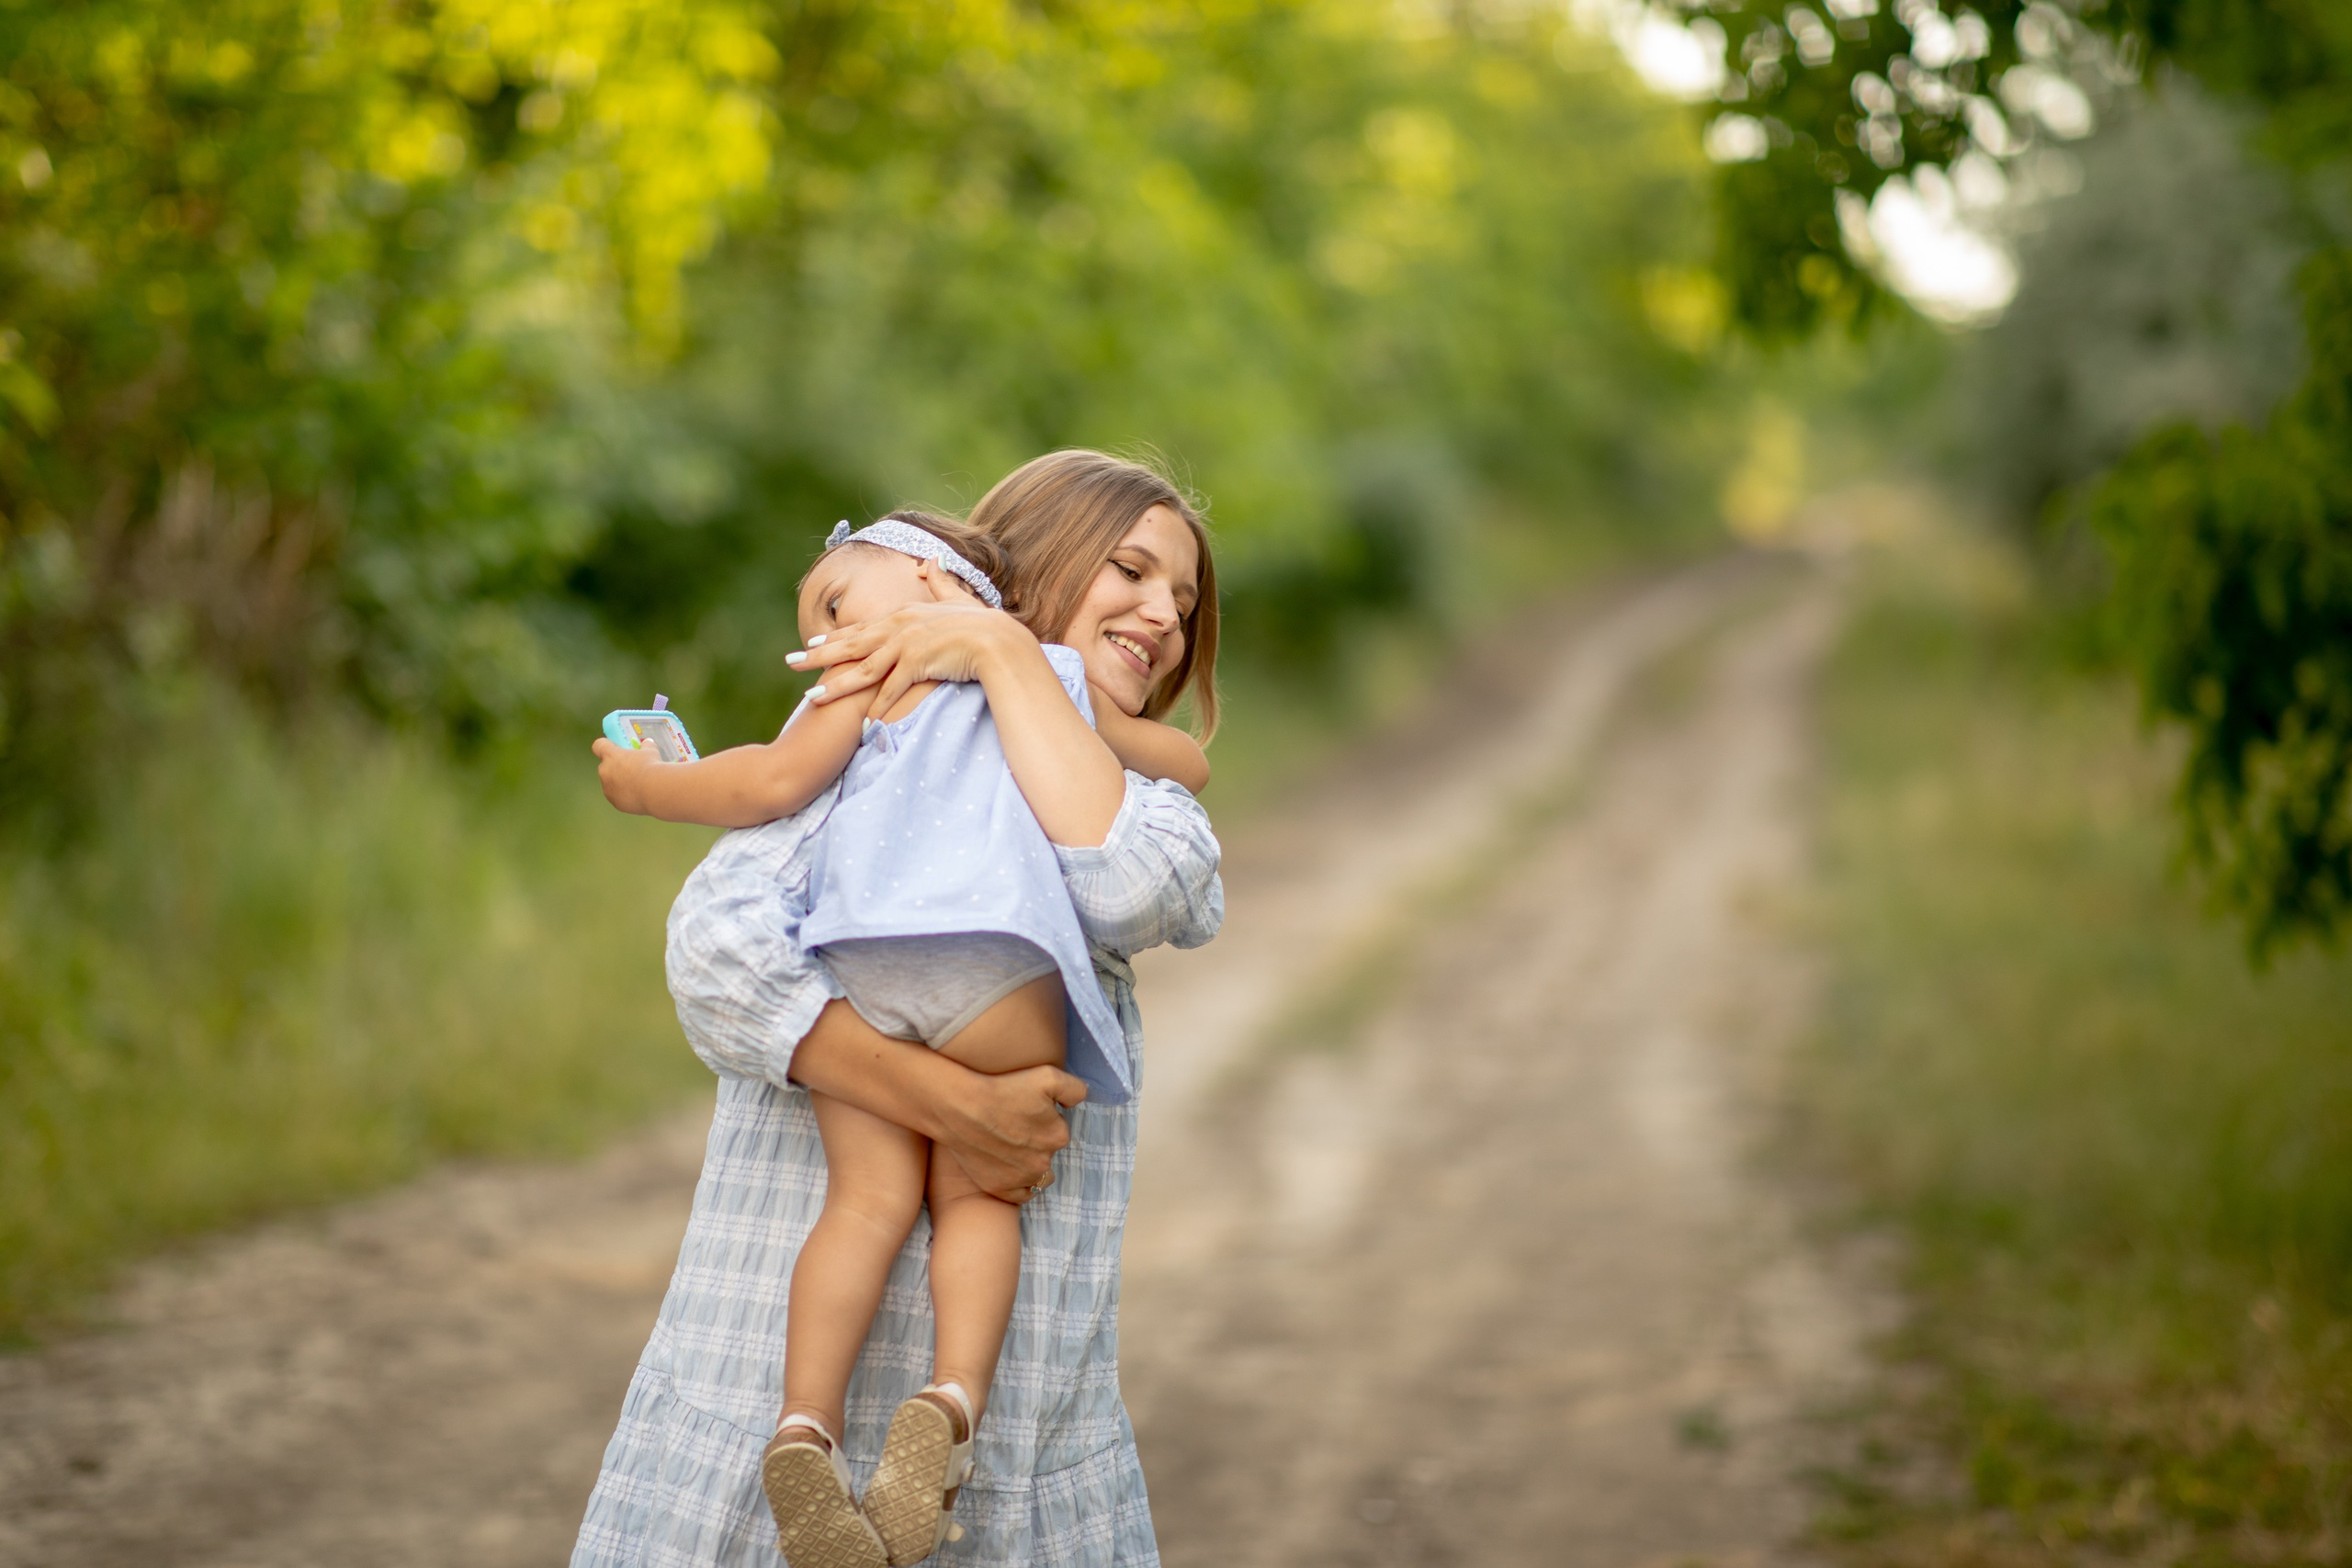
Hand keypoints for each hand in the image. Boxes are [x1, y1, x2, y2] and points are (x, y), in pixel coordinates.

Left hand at [592, 736, 654, 813]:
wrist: (655, 790)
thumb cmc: (651, 767)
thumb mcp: (651, 752)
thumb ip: (646, 746)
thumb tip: (648, 743)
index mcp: (611, 755)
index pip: (598, 746)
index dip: (605, 746)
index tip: (614, 748)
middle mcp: (604, 770)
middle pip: (605, 766)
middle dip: (616, 767)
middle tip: (632, 768)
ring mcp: (607, 788)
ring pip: (610, 783)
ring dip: (620, 782)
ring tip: (638, 784)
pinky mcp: (614, 801)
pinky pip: (617, 796)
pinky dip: (625, 795)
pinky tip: (639, 794)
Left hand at [787, 601, 1033, 719]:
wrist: (1001, 641)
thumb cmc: (983, 623)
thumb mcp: (956, 599)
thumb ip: (939, 582)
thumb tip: (929, 560)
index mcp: (905, 615)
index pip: (862, 627)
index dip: (835, 636)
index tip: (812, 643)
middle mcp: (900, 628)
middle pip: (852, 645)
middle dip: (819, 656)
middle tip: (790, 663)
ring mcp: (908, 646)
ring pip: (864, 669)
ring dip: (836, 685)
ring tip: (811, 698)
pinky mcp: (918, 664)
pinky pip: (891, 690)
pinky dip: (876, 707)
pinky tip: (861, 722)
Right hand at [933, 1064, 1089, 1202]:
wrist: (959, 1107)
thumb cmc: (1003, 1088)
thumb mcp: (1048, 1076)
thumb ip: (1075, 1090)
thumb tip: (1078, 1102)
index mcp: (1058, 1136)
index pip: (1058, 1129)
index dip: (1044, 1118)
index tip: (1025, 1110)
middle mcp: (1043, 1162)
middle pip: (1046, 1151)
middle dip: (1036, 1141)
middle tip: (1013, 1125)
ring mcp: (1021, 1179)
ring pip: (1037, 1175)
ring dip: (1030, 1164)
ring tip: (1010, 1146)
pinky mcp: (1000, 1189)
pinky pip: (1021, 1194)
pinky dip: (1019, 1185)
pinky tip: (1010, 1169)